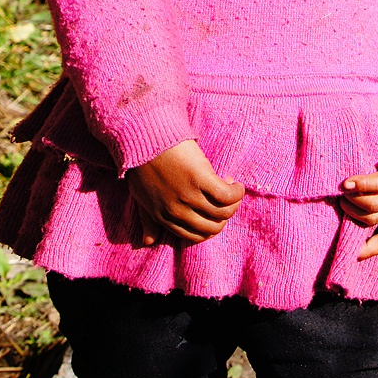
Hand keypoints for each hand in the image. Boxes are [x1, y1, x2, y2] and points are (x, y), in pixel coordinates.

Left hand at [127, 140, 244, 246]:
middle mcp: (177, 211)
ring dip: (234, 202)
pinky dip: (236, 192)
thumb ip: (147, 219)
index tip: (214, 209)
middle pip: (213, 227)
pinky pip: (226, 195)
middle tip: (226, 198)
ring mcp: (189, 196)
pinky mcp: (200, 178)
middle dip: (224, 216)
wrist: (144, 136)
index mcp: (164, 217)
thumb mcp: (140, 196)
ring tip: (232, 187)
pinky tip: (235, 184)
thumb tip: (149, 242)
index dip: (210, 225)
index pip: (195, 236)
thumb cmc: (143, 163)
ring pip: (223, 212)